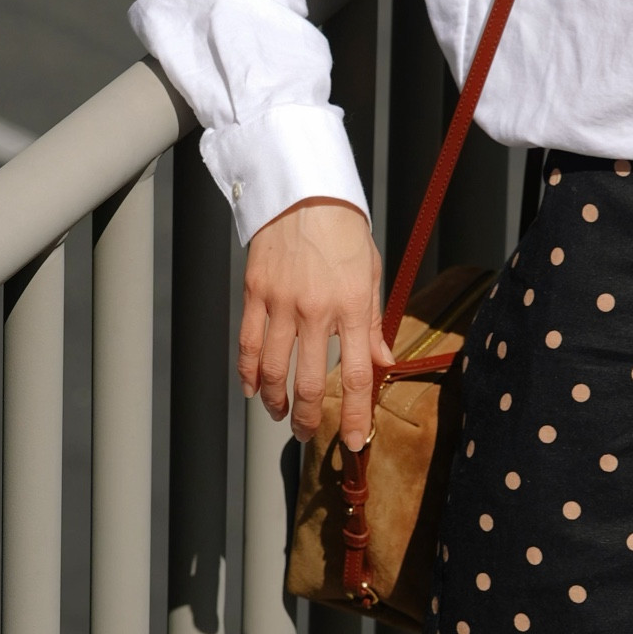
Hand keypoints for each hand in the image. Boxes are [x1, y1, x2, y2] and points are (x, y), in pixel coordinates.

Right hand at [239, 198, 388, 447]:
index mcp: (352, 306)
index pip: (355, 375)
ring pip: (273, 370)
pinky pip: (249, 344)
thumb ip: (374, 323)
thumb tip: (384, 362)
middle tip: (306, 433)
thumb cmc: (344, 231)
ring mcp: (281, 302)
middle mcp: (316, 310)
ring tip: (281, 414)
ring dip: (275, 401)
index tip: (353, 441)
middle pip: (309, 382)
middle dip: (308, 417)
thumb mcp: (371, 274)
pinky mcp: (255, 293)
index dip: (354, 415)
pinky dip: (249, 373)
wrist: (306, 192)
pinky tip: (253, 388)